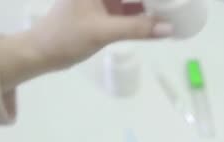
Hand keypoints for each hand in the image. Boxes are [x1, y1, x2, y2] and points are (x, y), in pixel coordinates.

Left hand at [0, 0, 171, 89]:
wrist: (41, 53)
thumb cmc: (65, 36)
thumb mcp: (103, 31)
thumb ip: (137, 28)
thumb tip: (169, 28)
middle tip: (181, 1)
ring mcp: (104, 0)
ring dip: (152, 4)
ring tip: (176, 7)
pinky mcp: (106, 12)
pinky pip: (131, 10)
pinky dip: (145, 14)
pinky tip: (162, 19)